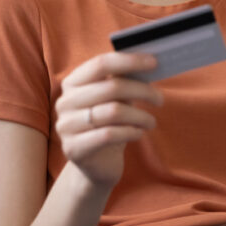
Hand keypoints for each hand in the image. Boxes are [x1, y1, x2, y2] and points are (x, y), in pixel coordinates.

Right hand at [54, 52, 162, 190]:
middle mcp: (65, 102)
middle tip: (160, 99)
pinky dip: (130, 132)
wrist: (97, 164)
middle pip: (111, 87)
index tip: (154, 63)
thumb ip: (124, 81)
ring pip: (113, 112)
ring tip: (151, 122)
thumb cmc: (109, 125)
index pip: (101, 64)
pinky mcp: (73, 148)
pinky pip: (109, 134)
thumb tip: (148, 62)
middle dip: (142, 91)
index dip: (129, 61)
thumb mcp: (116, 100)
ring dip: (140, 116)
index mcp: (73, 83)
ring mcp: (66, 126)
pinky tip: (139, 134)